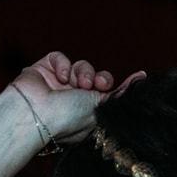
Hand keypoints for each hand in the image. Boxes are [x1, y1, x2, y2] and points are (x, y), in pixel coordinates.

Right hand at [10, 51, 145, 144]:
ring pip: (80, 66)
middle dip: (99, 78)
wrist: (35, 115)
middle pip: (95, 77)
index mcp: (87, 112)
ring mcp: (57, 84)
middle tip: (96, 85)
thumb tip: (142, 78)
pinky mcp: (43, 70)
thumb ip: (119, 93)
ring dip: (83, 72)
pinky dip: (63, 64)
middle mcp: (73, 98)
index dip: (112, 85)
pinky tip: (60, 78)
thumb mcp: (101, 107)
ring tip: (77, 84)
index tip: (126, 80)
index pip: (106, 92)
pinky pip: (59, 57)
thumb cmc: (67, 119)